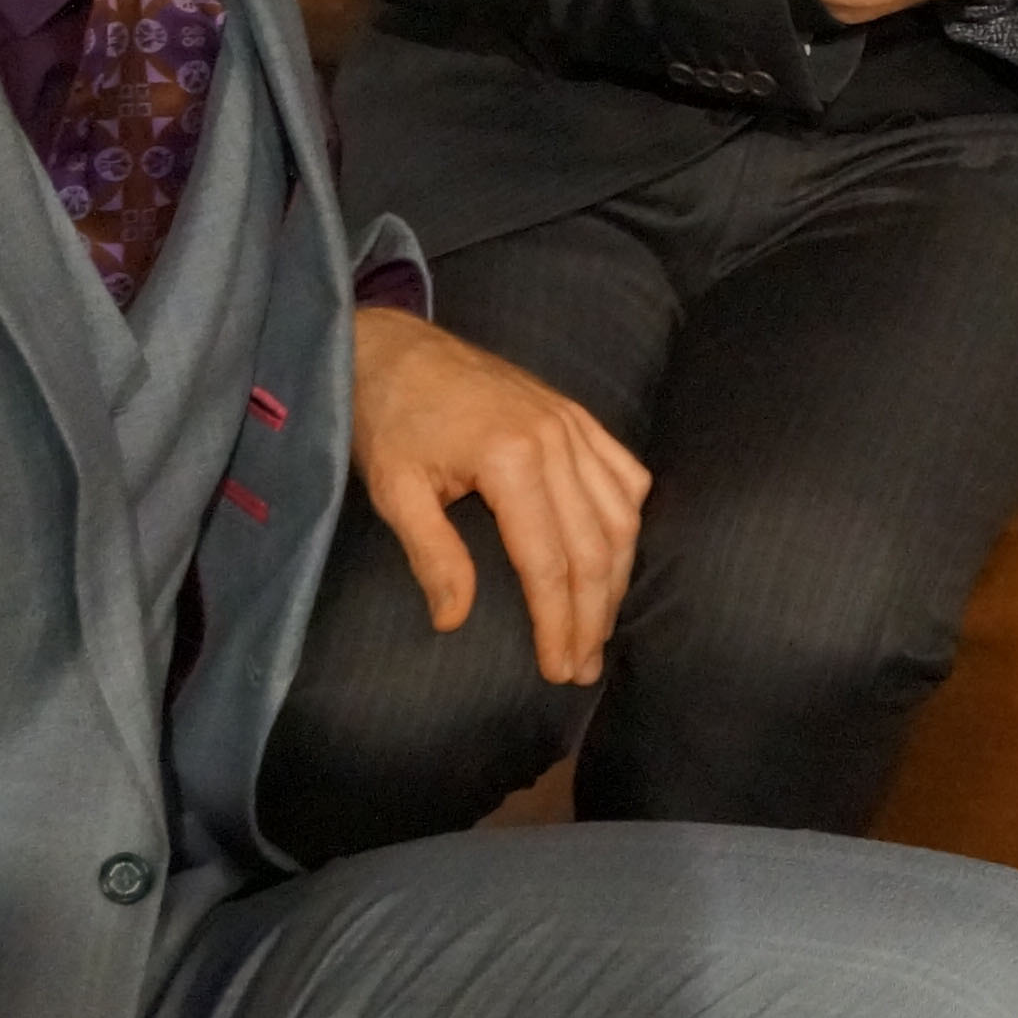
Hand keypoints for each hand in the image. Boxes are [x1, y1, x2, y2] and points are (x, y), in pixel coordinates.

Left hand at [348, 303, 649, 684]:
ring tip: (602, 627)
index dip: (558, 622)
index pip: (549, 561)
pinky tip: (618, 556)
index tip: (558, 669)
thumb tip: (455, 621)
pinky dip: (629, 520)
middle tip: (584, 667)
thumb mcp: (395, 491)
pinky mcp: (577, 415)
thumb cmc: (389, 420)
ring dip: (617, 578)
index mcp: (511, 458)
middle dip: (594, 615)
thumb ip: (432, 555)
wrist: (395, 349)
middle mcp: (557, 439)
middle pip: (594, 546)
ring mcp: (574, 423)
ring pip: (621, 515)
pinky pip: (625, 473)